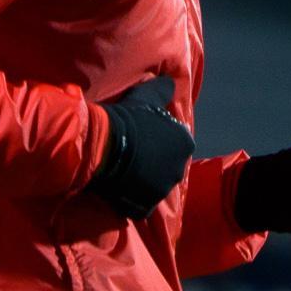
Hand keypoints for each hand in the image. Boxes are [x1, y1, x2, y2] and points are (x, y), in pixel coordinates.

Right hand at [87, 75, 193, 220]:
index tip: (140, 137)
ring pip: (152, 186)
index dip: (156, 139)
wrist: (104, 144)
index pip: (174, 142)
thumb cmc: (128, 117)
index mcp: (185, 143)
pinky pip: (138, 204)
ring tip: (121, 170)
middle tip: (130, 153)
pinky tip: (116, 188)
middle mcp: (179, 170)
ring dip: (141, 181)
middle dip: (151, 162)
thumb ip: (163, 89)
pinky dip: (129, 199)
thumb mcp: (147, 95)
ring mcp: (161, 191)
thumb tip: (171, 83)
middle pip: (165, 166)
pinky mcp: (143, 208)